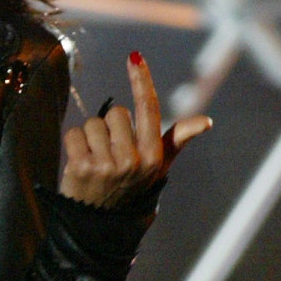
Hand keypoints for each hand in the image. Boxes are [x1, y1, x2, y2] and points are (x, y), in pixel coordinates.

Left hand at [60, 51, 212, 207]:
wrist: (100, 223)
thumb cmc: (131, 187)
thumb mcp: (157, 166)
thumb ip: (177, 140)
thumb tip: (206, 121)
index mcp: (154, 156)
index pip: (149, 109)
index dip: (142, 81)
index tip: (135, 57)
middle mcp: (133, 160)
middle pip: (116, 113)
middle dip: (109, 128)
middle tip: (109, 153)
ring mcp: (107, 165)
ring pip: (92, 123)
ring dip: (89, 137)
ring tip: (94, 160)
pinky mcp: (81, 167)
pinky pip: (73, 134)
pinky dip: (73, 144)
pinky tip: (79, 163)